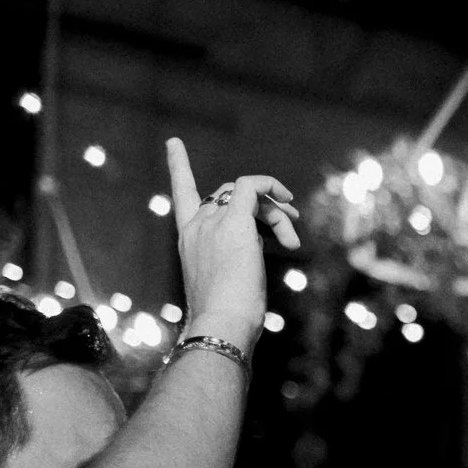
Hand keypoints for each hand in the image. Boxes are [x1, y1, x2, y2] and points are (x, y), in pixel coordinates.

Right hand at [164, 137, 298, 349]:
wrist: (221, 323)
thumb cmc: (227, 316)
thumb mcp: (228, 281)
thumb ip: (235, 257)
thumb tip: (256, 245)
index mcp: (188, 239)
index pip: (183, 197)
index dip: (179, 169)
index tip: (175, 144)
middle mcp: (197, 225)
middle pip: (229, 197)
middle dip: (261, 208)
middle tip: (289, 232)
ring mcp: (213, 222)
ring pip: (246, 196)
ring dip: (275, 212)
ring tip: (292, 239)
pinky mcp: (234, 223)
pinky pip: (251, 186)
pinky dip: (270, 184)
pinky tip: (287, 199)